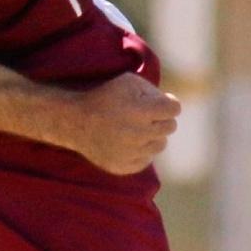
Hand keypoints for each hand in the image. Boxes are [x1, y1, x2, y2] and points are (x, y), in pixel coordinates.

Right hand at [64, 72, 180, 174]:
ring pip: (161, 145)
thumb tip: (172, 105)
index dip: (168, 104)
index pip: (174, 109)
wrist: (75, 122)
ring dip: (153, 135)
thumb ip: (154, 92)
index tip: (159, 103)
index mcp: (141, 111)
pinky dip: (142, 151)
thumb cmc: (106, 97)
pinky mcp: (124, 167)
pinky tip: (128, 142)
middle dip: (160, 119)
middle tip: (144, 115)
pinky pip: (147, 159)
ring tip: (135, 128)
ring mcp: (131, 153)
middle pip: (170, 127)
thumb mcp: (129, 82)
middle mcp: (138, 134)